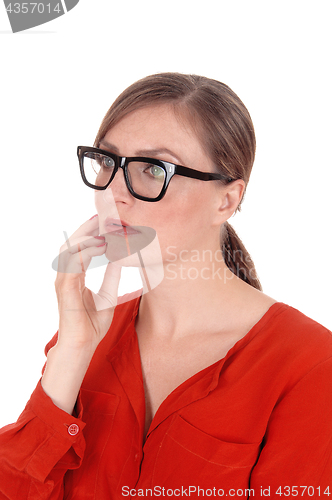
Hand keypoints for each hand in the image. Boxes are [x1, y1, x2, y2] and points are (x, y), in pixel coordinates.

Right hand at [54, 215, 120, 354]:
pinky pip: (72, 263)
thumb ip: (111, 277)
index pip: (79, 249)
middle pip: (72, 244)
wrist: (83, 346)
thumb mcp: (108, 296)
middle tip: (103, 217)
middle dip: (86, 229)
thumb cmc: (92, 325)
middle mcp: (67, 276)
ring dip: (85, 236)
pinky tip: (100, 245)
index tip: (105, 223)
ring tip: (102, 228)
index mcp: (75, 277)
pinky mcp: (65, 288)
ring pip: (69, 249)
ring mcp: (64, 281)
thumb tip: (118, 260)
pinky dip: (85, 251)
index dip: (90, 234)